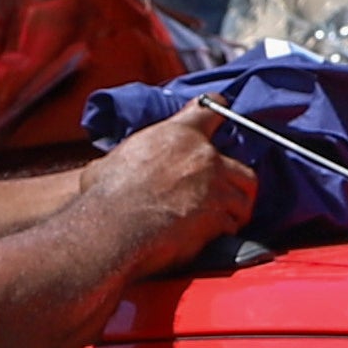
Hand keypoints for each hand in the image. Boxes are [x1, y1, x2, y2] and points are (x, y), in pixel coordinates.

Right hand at [84, 107, 260, 274]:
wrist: (115, 225)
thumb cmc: (107, 195)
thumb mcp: (109, 163)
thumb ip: (124, 160)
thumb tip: (103, 171)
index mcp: (178, 134)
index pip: (210, 110)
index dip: (218, 111)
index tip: (222, 113)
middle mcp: (203, 157)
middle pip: (243, 168)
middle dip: (237, 184)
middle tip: (224, 195)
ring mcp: (215, 188)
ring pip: (244, 199)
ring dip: (235, 211)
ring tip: (222, 221)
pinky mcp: (217, 219)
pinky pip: (232, 226)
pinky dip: (224, 233)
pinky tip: (210, 238)